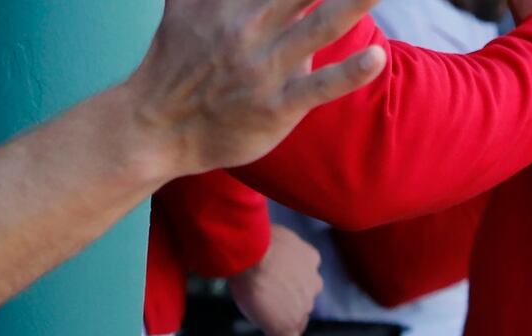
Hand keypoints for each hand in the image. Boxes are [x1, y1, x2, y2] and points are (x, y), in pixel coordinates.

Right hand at [125, 0, 386, 179]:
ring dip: (352, 5)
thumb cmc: (174, 63)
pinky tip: (376, 58)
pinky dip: (348, 74)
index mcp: (230, 1)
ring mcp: (263, 67)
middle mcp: (249, 26)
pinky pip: (317, 87)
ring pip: (319, 27)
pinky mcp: (274, 106)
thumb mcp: (183, 6)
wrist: (156, 127)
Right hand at [229, 224, 324, 335]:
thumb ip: (279, 246)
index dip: (294, 282)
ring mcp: (301, 308)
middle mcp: (313, 285)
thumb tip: (265, 243)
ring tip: (270, 327)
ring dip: (284, 322)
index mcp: (311, 260)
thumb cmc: (258, 239)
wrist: (253, 255)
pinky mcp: (287, 327)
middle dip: (291, 303)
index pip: (306, 277)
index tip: (284, 285)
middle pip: (303, 300)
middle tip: (273, 304)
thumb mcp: (276, 235)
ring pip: (297, 320)